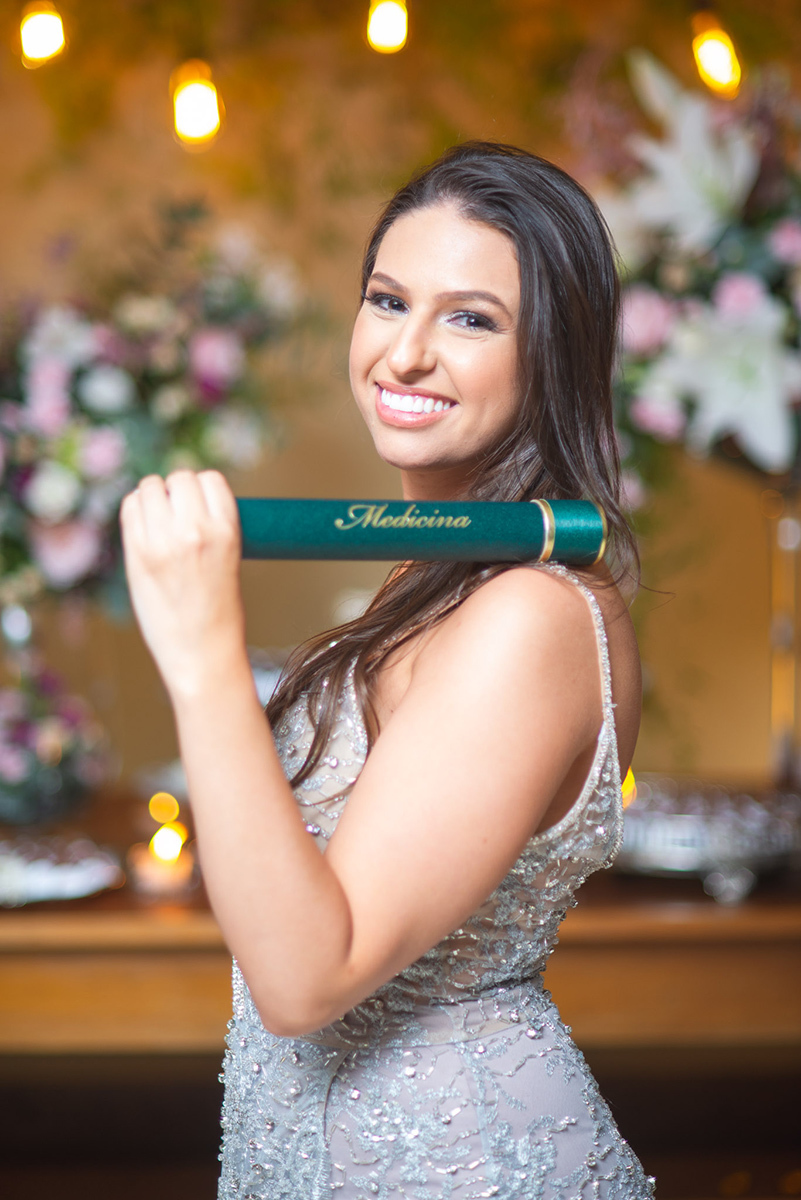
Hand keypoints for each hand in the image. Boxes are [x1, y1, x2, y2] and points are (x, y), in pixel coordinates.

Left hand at [120, 470, 246, 697]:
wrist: (202, 653)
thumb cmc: (219, 612)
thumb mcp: (229, 559)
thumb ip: (207, 526)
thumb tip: (179, 495)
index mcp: (227, 531)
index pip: (210, 479)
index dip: (202, 490)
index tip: (199, 506)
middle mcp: (195, 531)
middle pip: (180, 478)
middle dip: (177, 491)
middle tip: (177, 515)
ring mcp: (163, 542)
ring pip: (151, 486)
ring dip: (154, 496)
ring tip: (158, 521)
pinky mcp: (137, 554)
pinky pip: (130, 507)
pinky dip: (135, 510)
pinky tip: (143, 529)